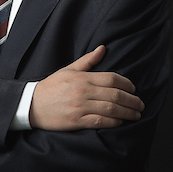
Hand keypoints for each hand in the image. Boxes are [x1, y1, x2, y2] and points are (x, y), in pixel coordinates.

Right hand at [29, 45, 143, 130]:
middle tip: (140, 104)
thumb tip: (103, 48)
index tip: (133, 89)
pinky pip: (100, 122)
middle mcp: (83, 91)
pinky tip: (120, 122)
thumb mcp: (68, 70)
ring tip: (136, 114)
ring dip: (127, 112)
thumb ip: (88, 61)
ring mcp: (80, 107)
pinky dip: (113, 122)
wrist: (32, 104)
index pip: (111, 78)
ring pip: (111, 109)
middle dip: (132, 100)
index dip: (126, 84)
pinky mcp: (76, 121)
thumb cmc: (51, 86)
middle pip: (115, 94)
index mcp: (82, 78)